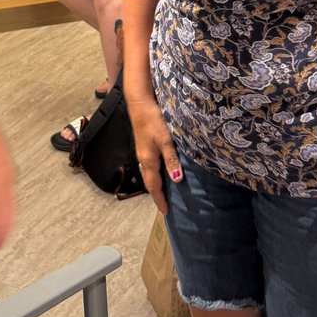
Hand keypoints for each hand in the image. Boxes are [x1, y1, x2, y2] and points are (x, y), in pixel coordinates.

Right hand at [128, 95, 181, 213]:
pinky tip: (159, 172)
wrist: (139, 104)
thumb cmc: (154, 121)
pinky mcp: (143, 145)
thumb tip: (177, 180)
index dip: (160, 199)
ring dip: (155, 186)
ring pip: (148, 175)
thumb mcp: (165, 140)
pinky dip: (153, 175)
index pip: (154, 186)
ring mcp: (142, 152)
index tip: (166, 213)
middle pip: (149, 183)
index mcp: (149, 161)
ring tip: (163, 193)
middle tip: (164, 207)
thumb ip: (171, 159)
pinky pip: (148, 167)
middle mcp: (144, 159)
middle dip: (156, 195)